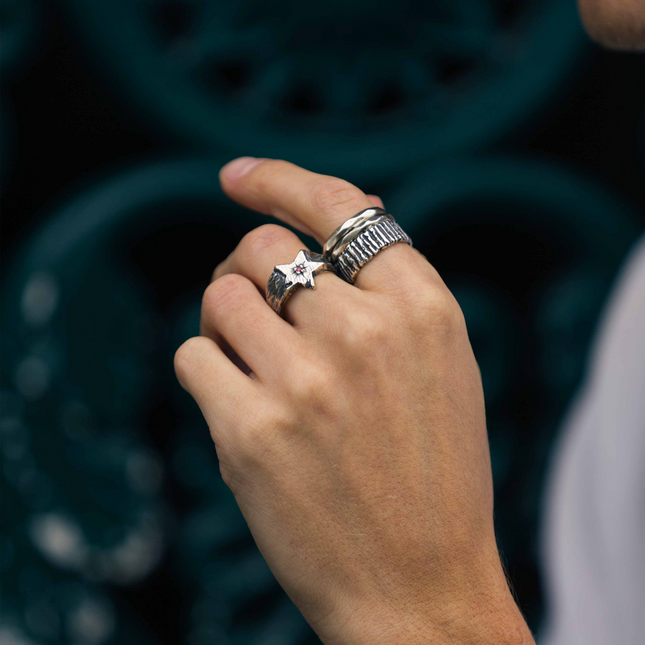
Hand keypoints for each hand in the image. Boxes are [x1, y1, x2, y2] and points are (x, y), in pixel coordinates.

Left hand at [174, 158, 533, 644]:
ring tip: (250, 358)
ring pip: (221, 296)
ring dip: (224, 319)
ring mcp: (305, 382)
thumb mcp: (442, 366)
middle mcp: (364, 333)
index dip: (282, 180)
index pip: (340, 207)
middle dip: (248, 267)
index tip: (238, 176)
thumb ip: (392, 292)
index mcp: (422, 309)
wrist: (421, 585)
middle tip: (250, 298)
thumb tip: (333, 225)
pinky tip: (238, 402)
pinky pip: (193, 356)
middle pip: (264, 248)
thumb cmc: (434, 474)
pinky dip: (205, 370)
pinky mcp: (250, 432)